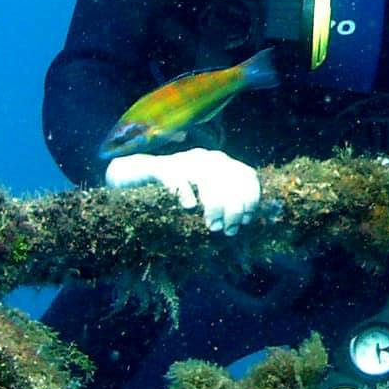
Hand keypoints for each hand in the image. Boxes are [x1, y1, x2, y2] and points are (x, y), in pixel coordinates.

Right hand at [105, 148, 262, 234]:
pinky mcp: (162, 168)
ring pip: (208, 180)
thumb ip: (222, 201)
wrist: (138, 176)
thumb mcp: (203, 194)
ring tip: (213, 226)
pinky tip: (189, 207)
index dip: (250, 199)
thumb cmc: (176, 191)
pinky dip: (185, 192)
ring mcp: (184, 161)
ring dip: (215, 206)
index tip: (247, 221)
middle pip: (230, 180)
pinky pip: (177, 178)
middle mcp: (205, 158)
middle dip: (233, 209)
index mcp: (219, 162)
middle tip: (228, 230)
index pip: (246, 176)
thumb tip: (243, 222)